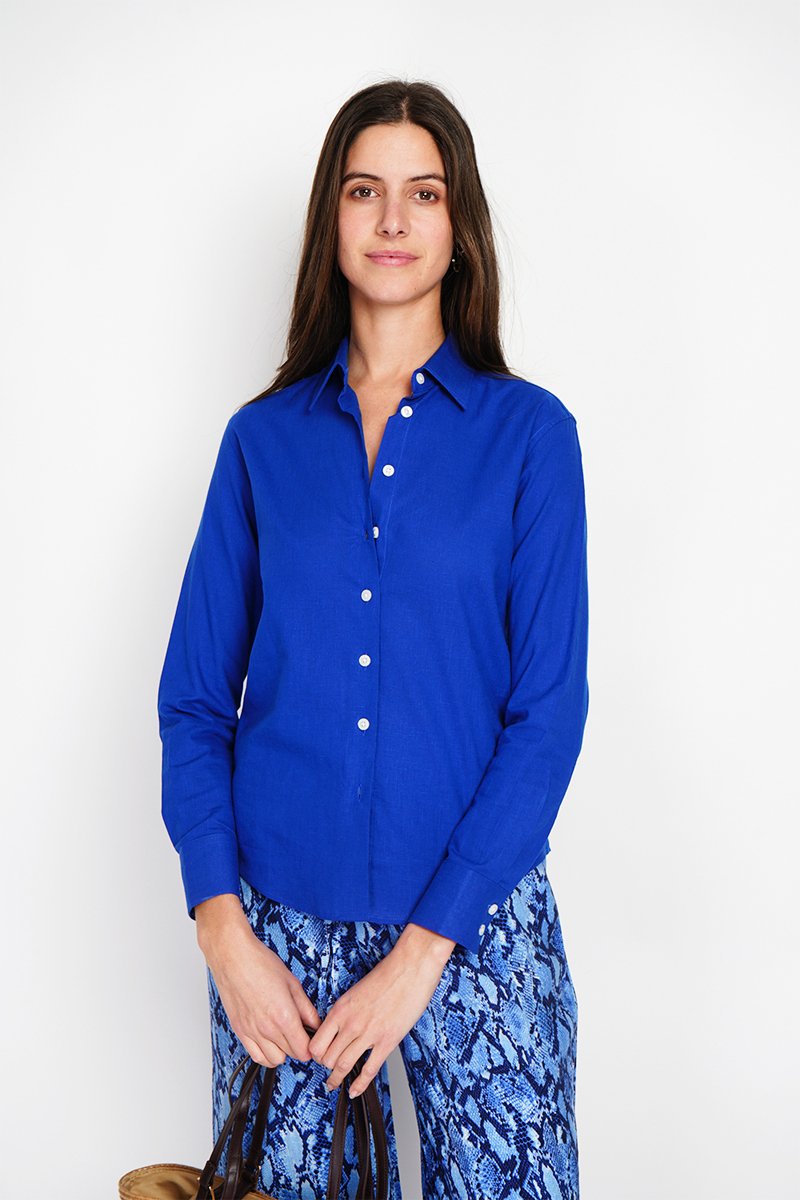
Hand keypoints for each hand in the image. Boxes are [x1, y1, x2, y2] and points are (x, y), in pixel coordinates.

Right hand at [196, 895, 321, 1068]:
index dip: (312, 1046)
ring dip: (283, 1052)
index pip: (303, 1050)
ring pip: (273, 1060)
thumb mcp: (292, 983)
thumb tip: (316, 1023)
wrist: (233, 957)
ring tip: (285, 1036)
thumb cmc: (261, 964)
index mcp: (284, 1016)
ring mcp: (251, 1031)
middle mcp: (267, 1028)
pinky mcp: (240, 1030)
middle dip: (299, 1046)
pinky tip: (270, 1040)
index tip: (313, 1038)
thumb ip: (306, 1008)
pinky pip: (256, 1056)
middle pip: (291, 1055)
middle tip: (301, 1032)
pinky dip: (265, 1054)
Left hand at [308, 926, 453, 1098]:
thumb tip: (338, 1029)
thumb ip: (345, 1012)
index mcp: (340, 1009)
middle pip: (327, 1058)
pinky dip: (360, 1084)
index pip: (316, 1043)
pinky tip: (355, 1090)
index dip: (315, 1053)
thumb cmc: (386, 975)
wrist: (410, 967)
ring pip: (343, 1066)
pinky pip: (369, 1070)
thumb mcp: (355, 992)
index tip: (318, 1056)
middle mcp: (350, 1023)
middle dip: (325, 1066)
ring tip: (333, 1084)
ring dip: (336, 1079)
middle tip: (326, 1070)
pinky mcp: (387, 1041)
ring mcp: (368, 1034)